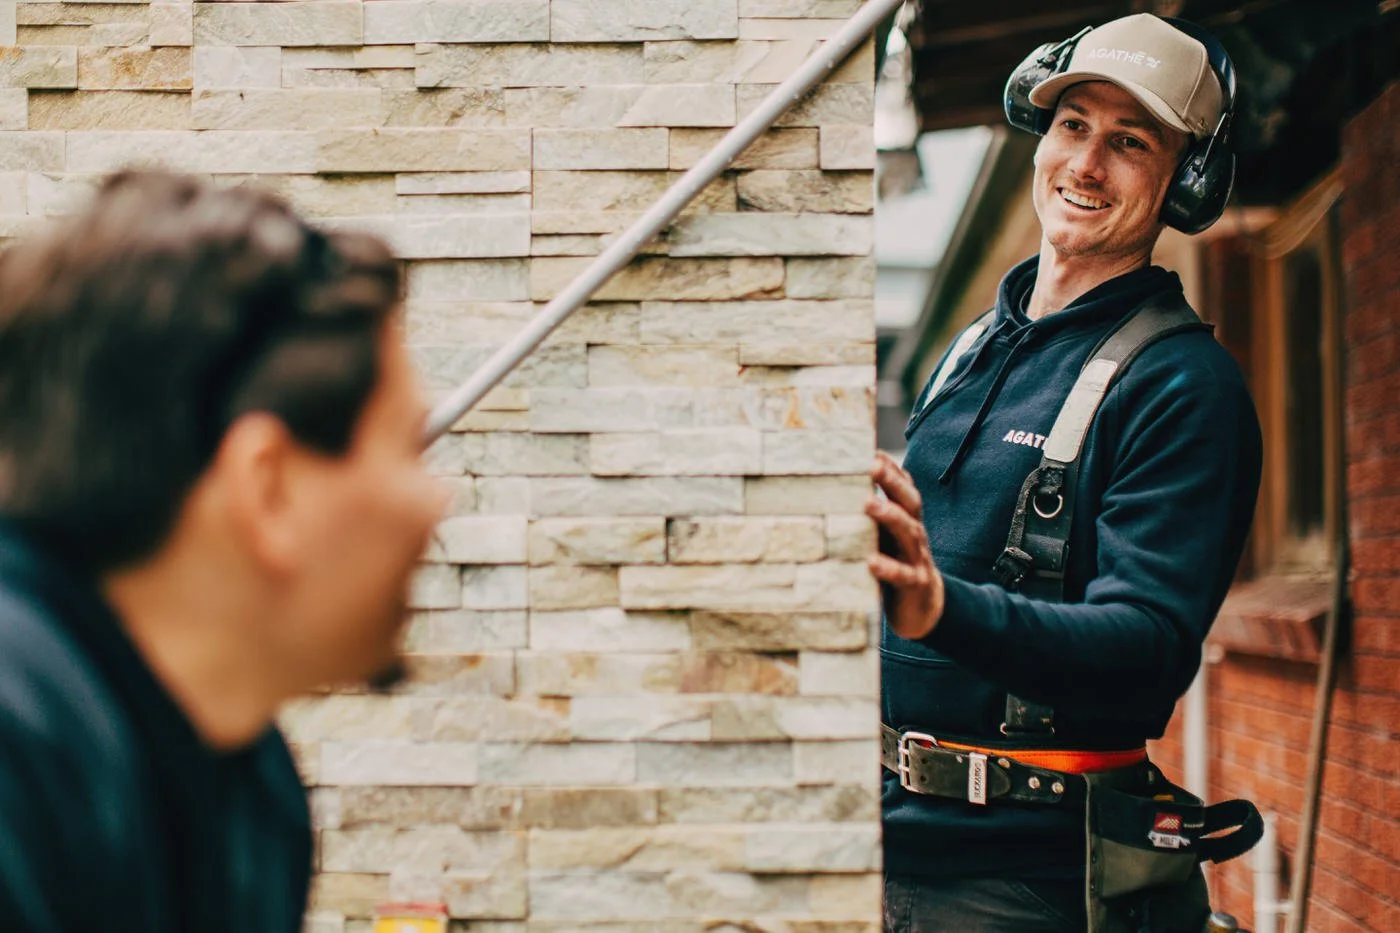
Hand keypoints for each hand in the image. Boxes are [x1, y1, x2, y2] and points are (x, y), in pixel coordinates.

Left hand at [866, 451, 943, 640]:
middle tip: (871, 465)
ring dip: (890, 516)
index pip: (904, 488)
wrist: (924, 609)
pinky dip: (888, 568)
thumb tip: (836, 488)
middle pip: (909, 502)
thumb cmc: (896, 564)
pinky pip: (902, 575)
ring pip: (909, 533)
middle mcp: (915, 534)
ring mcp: (918, 558)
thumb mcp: (884, 537)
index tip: (870, 449)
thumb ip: (870, 515)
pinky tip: (871, 562)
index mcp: (907, 520)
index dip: (891, 468)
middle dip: (891, 481)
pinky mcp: (914, 585)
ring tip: (868, 504)